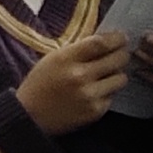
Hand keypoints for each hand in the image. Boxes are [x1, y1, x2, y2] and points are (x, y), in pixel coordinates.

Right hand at [16, 31, 130, 133]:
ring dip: (116, 74)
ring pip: (120, 78)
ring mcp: (89, 95)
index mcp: (66, 59)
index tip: (121, 37)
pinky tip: (95, 92)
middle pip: (117, 59)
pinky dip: (107, 92)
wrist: (29, 116)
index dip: (116, 38)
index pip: (100, 43)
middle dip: (122, 54)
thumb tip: (106, 40)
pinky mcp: (95, 111)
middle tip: (121, 54)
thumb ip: (78, 50)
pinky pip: (112, 96)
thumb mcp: (53, 59)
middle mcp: (80, 76)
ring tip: (107, 75)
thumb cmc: (40, 83)